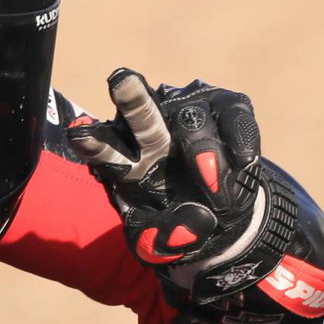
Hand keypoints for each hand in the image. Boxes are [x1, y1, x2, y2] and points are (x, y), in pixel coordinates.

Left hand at [68, 68, 285, 307]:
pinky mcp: (227, 108)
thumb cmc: (181, 223)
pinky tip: (243, 162)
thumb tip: (189, 229)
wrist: (225, 216)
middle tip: (121, 81)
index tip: (79, 134)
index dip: (93, 141)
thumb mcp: (163, 243)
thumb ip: (162, 240)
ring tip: (214, 189)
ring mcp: (190, 113)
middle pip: (140, 114)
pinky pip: (233, 116)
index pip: (103, 146)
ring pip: (191, 120)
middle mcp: (153, 128)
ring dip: (203, 152)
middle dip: (131, 99)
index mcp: (125, 158)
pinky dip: (239, 139)